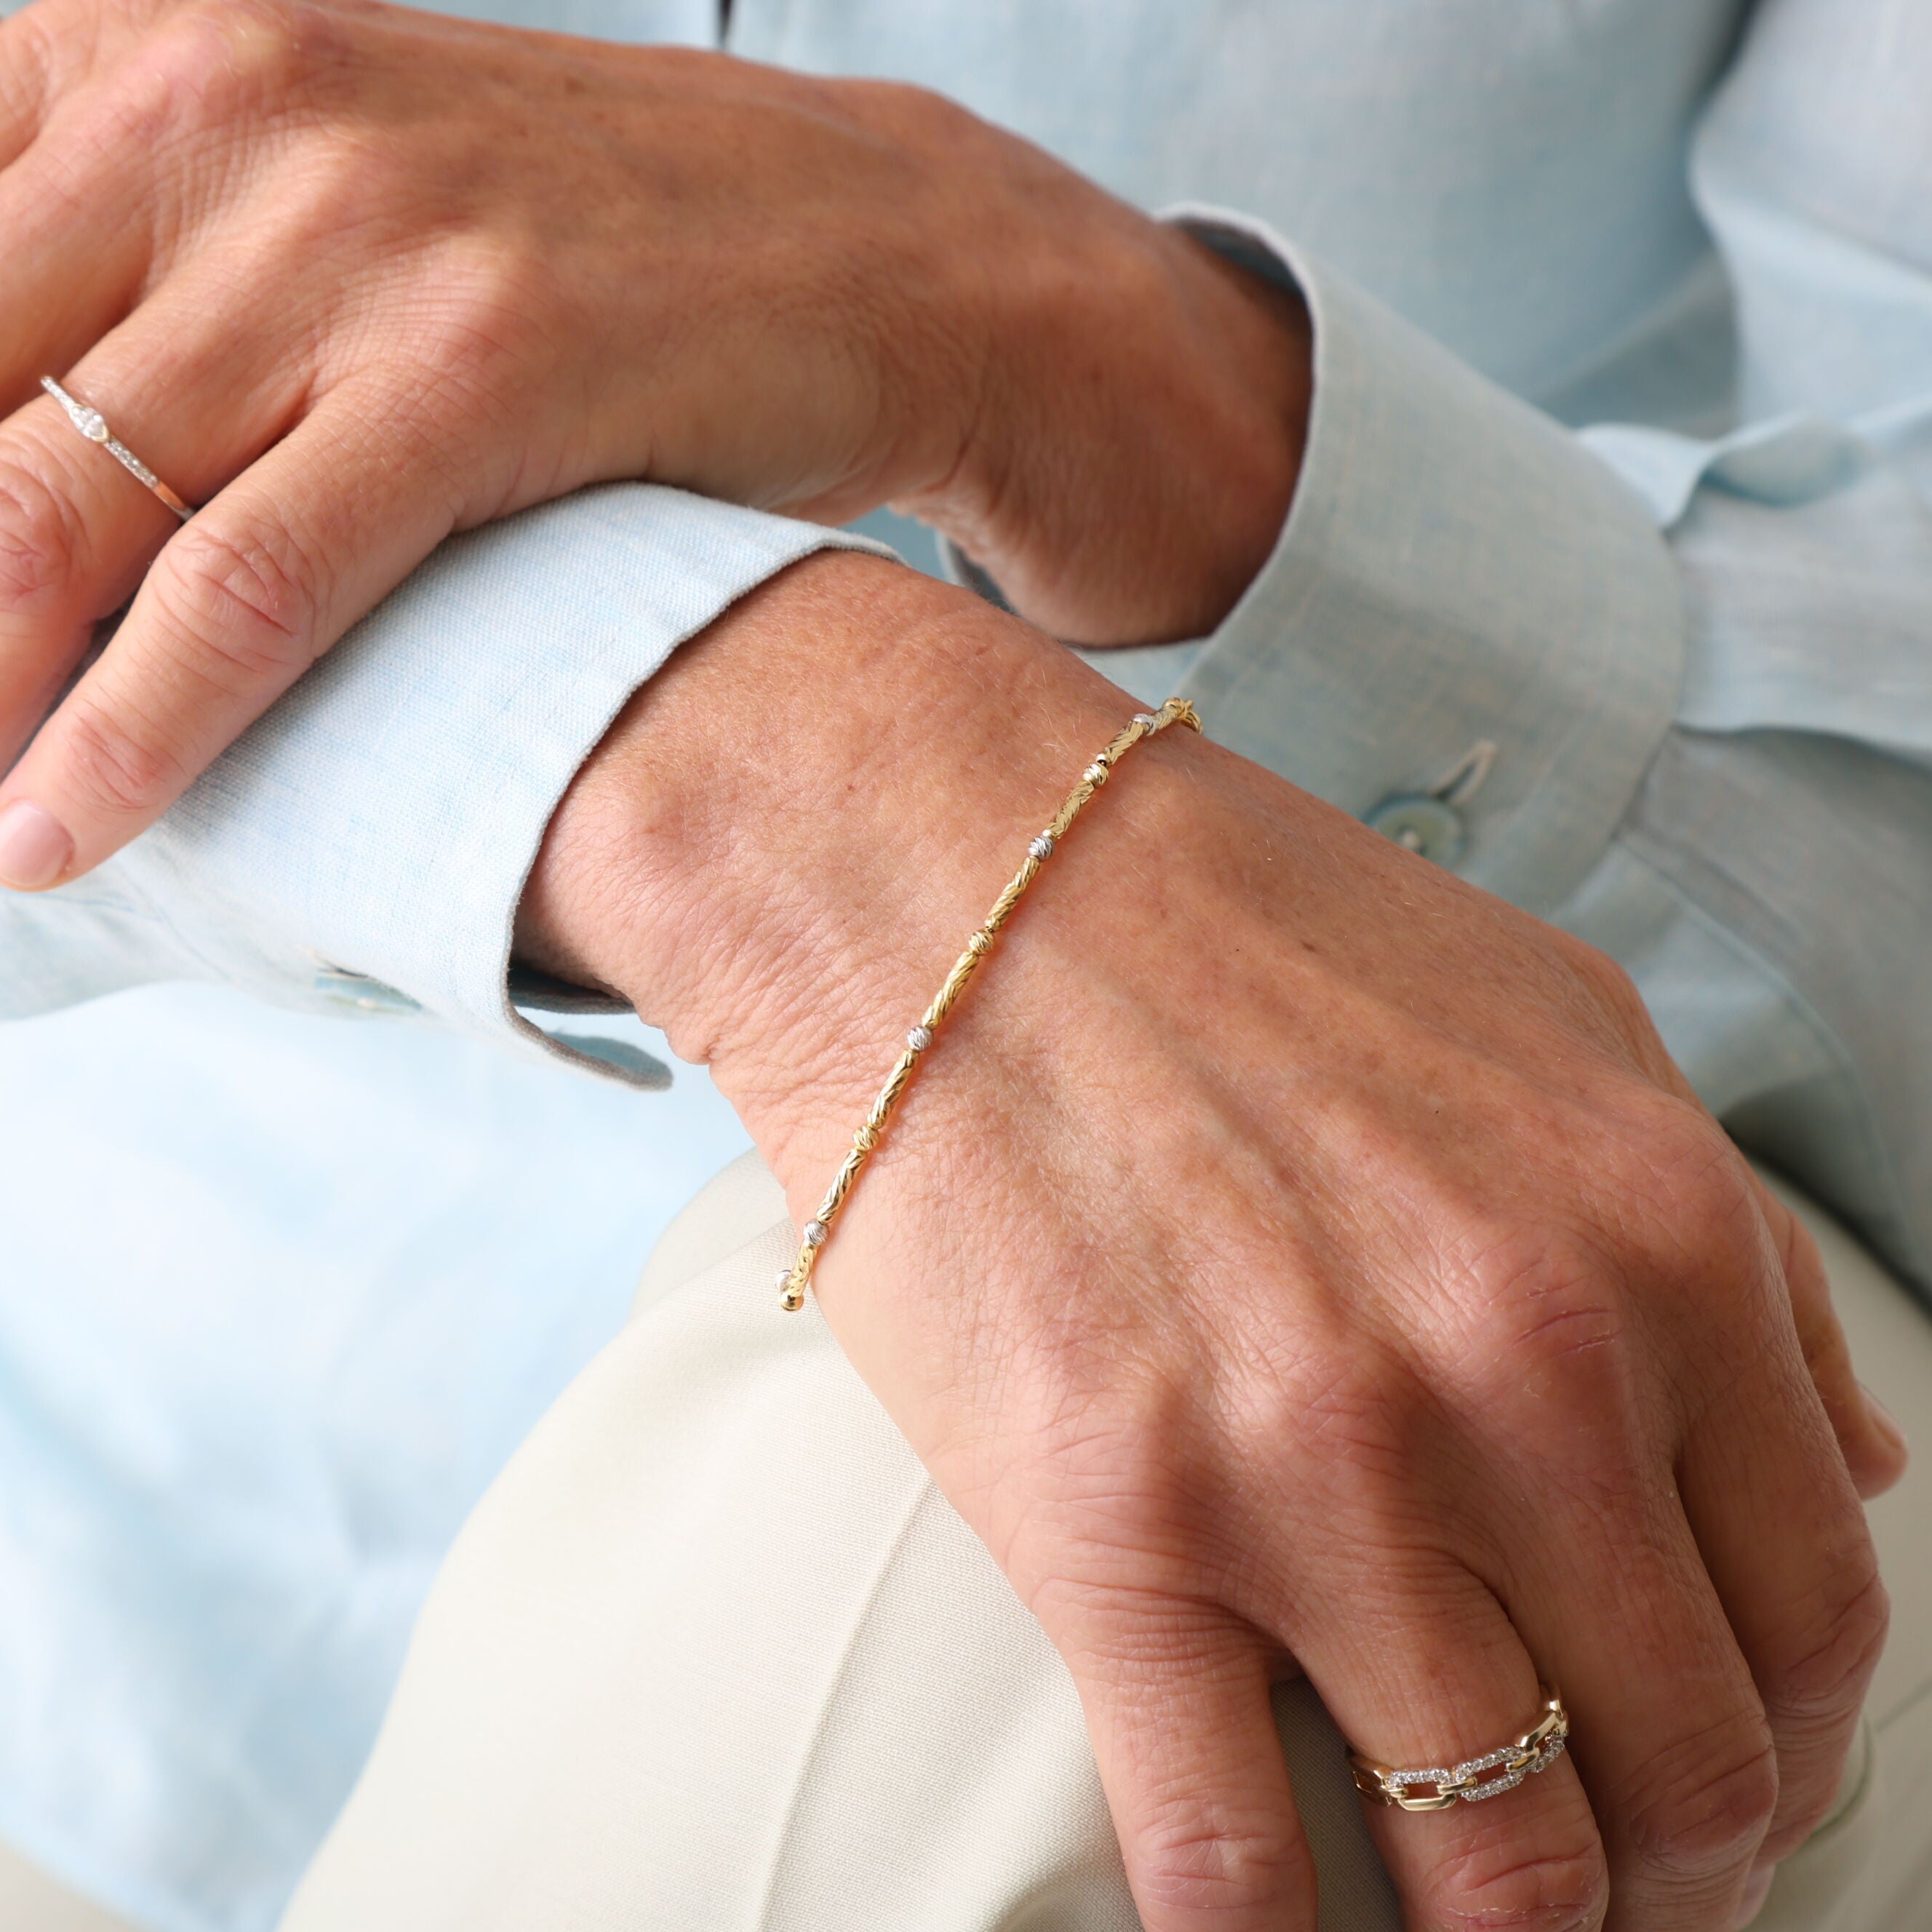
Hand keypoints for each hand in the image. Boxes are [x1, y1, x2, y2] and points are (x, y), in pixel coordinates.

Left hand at [0, 0, 1307, 888]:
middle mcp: (225, 101)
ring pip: (57, 503)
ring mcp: (361, 230)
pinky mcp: (485, 364)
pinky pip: (252, 578)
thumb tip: (13, 477)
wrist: (879, 252)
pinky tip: (59, 829)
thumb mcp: (340, 211)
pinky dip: (136, 726)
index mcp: (151, 42)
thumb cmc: (596, 253)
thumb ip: (148, 297)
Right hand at [519, 550, 1904, 1931]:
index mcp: (1647, 1242)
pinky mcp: (1114, 1526)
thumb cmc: (1241, 935)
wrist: (959, 875)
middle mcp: (1517, 1371)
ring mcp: (1315, 1463)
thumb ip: (1722, 1252)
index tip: (1711, 1781)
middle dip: (1669, 1874)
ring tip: (1459, 1919)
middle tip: (1603, 1883)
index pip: (1813, 1606)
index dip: (1782, 1741)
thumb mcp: (1561, 1029)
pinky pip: (1227, 1858)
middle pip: (1686, 1763)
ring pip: (1495, 1858)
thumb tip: (1840, 1462)